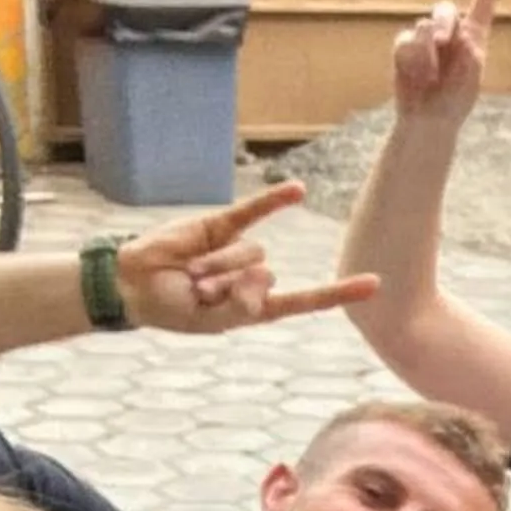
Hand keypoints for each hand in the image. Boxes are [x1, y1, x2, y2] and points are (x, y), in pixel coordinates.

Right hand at [113, 183, 378, 335]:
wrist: (134, 286)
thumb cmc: (173, 309)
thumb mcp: (212, 319)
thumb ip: (242, 305)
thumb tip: (265, 275)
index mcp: (257, 307)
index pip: (307, 300)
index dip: (339, 292)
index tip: (376, 283)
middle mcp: (255, 278)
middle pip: (265, 278)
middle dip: (230, 287)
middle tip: (199, 293)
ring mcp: (240, 250)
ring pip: (252, 254)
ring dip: (219, 267)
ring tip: (191, 275)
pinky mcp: (222, 226)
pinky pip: (254, 211)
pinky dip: (274, 201)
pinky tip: (298, 191)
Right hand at [393, 0, 501, 124]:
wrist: (430, 119)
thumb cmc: (456, 99)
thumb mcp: (471, 77)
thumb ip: (466, 51)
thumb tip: (449, 32)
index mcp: (475, 35)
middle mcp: (451, 31)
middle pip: (444, 10)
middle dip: (442, 23)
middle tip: (441, 41)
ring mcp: (425, 37)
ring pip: (423, 27)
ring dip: (427, 53)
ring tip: (431, 78)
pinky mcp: (405, 46)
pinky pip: (406, 42)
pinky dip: (412, 59)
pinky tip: (417, 77)